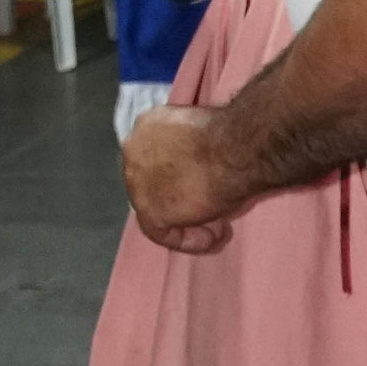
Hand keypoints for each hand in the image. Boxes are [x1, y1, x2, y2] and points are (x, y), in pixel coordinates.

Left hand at [122, 104, 239, 252]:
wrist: (234, 150)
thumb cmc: (229, 135)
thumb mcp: (200, 131)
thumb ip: (187, 148)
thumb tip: (198, 163)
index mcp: (146, 125)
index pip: (155, 155)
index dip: (179, 172)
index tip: (205, 178)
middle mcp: (132, 150)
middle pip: (152, 182)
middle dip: (179, 196)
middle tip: (209, 203)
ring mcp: (136, 182)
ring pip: (157, 207)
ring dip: (186, 220)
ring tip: (218, 225)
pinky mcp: (149, 211)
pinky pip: (163, 233)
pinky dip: (187, 240)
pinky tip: (212, 238)